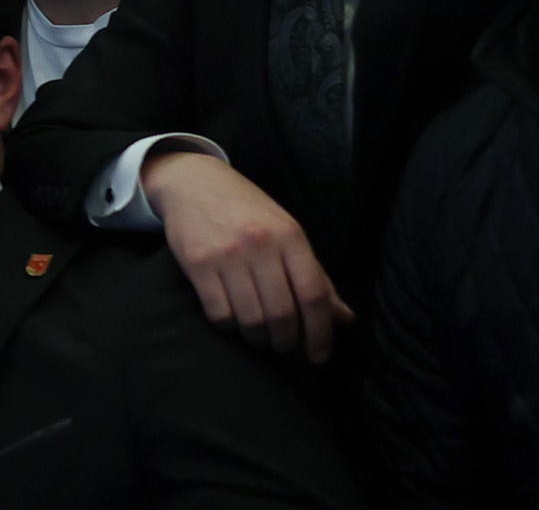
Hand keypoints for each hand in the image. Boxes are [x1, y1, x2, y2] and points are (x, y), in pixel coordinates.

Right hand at [143, 150, 350, 361]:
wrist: (193, 182)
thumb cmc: (247, 211)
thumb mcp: (287, 232)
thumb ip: (315, 276)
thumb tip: (345, 319)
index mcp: (289, 235)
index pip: (313, 294)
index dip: (321, 332)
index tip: (319, 356)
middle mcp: (260, 244)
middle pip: (282, 314)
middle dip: (286, 341)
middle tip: (284, 344)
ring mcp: (227, 254)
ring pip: (251, 320)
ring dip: (258, 338)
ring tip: (259, 334)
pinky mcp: (198, 264)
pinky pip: (220, 315)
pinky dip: (231, 326)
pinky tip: (233, 317)